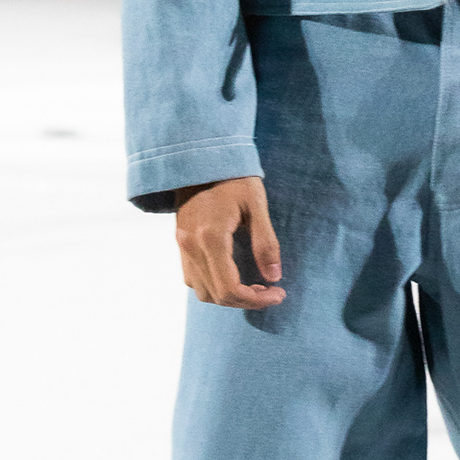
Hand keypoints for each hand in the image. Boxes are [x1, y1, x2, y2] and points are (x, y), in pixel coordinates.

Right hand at [173, 175, 284, 308]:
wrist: (202, 158)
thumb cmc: (234, 177)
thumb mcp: (257, 205)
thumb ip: (265, 243)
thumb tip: (274, 277)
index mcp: (211, 237)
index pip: (230, 288)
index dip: (256, 300)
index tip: (279, 293)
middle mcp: (191, 245)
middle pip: (216, 295)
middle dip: (246, 301)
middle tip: (271, 292)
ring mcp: (182, 245)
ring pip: (201, 291)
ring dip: (228, 296)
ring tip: (254, 287)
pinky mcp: (180, 242)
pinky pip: (192, 278)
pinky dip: (213, 285)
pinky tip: (234, 275)